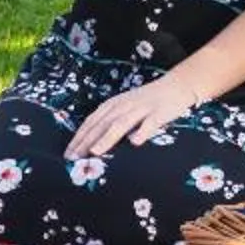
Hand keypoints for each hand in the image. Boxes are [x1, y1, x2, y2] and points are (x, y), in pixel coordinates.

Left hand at [67, 71, 203, 157]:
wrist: (175, 86)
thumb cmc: (146, 102)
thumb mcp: (124, 108)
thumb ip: (110, 122)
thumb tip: (91, 144)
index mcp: (113, 105)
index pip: (91, 122)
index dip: (79, 138)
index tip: (68, 154)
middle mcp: (123, 106)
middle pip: (102, 124)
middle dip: (86, 141)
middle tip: (74, 158)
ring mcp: (141, 109)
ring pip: (121, 124)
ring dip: (107, 138)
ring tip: (95, 151)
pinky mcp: (159, 113)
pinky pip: (150, 123)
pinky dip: (142, 132)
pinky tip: (135, 142)